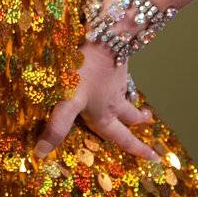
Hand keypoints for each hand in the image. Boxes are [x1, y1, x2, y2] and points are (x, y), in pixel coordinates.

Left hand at [33, 42, 158, 161]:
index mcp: (105, 114)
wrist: (103, 37)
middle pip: (130, 116)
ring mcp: (116, 80)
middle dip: (138, 123)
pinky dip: (121, 81)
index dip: (137, 150)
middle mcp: (114, 100)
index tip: (156, 159)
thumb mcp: (69, 102)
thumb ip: (57, 127)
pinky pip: (120, 76)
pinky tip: (116, 75)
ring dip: (133, 102)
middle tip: (149, 123)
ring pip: (127, 95)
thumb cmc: (84, 73)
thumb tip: (41, 153)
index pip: (123, 138)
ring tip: (138, 104)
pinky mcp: (113, 61)